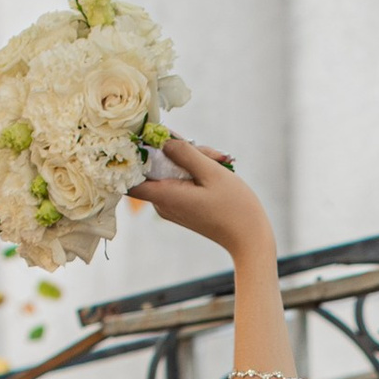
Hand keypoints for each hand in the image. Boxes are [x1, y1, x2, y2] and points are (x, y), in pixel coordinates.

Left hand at [127, 134, 275, 263]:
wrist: (249, 239)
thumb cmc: (234, 208)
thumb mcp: (212, 173)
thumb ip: (185, 154)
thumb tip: (163, 140)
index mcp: (165, 196)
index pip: (129, 178)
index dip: (131, 157)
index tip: (146, 140)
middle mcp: (162, 203)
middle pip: (155, 167)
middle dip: (176, 151)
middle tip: (208, 151)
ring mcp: (171, 206)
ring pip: (169, 171)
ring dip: (191, 160)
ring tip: (219, 160)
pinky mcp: (180, 206)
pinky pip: (178, 181)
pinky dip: (193, 171)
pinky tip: (215, 167)